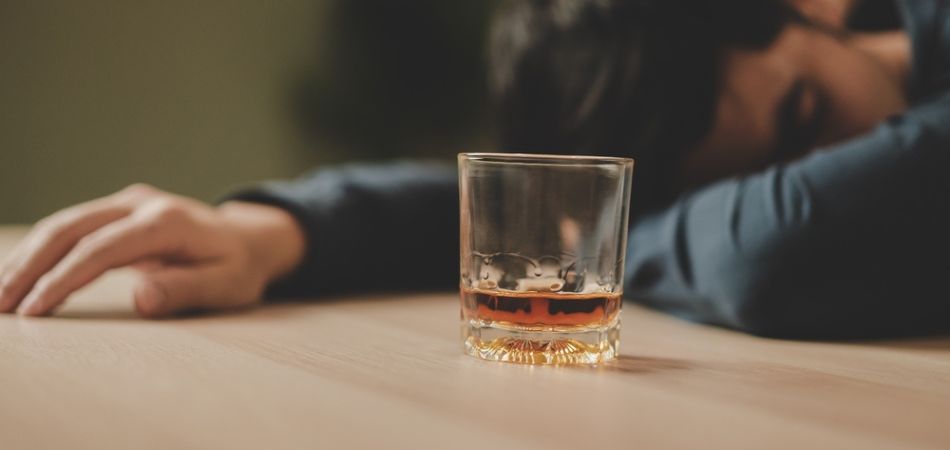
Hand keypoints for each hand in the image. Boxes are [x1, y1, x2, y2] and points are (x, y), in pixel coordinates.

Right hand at [0, 184, 304, 316]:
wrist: (249, 238)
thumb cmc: (239, 267)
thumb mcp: (227, 286)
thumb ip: (186, 290)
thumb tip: (141, 298)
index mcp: (168, 222)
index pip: (103, 249)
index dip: (64, 279)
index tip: (34, 310)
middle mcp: (141, 203)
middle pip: (71, 228)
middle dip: (30, 267)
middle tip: (0, 306)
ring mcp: (127, 202)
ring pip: (64, 223)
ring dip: (28, 258)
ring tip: (0, 295)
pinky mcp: (118, 210)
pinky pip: (71, 226)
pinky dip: (41, 250)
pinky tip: (20, 275)